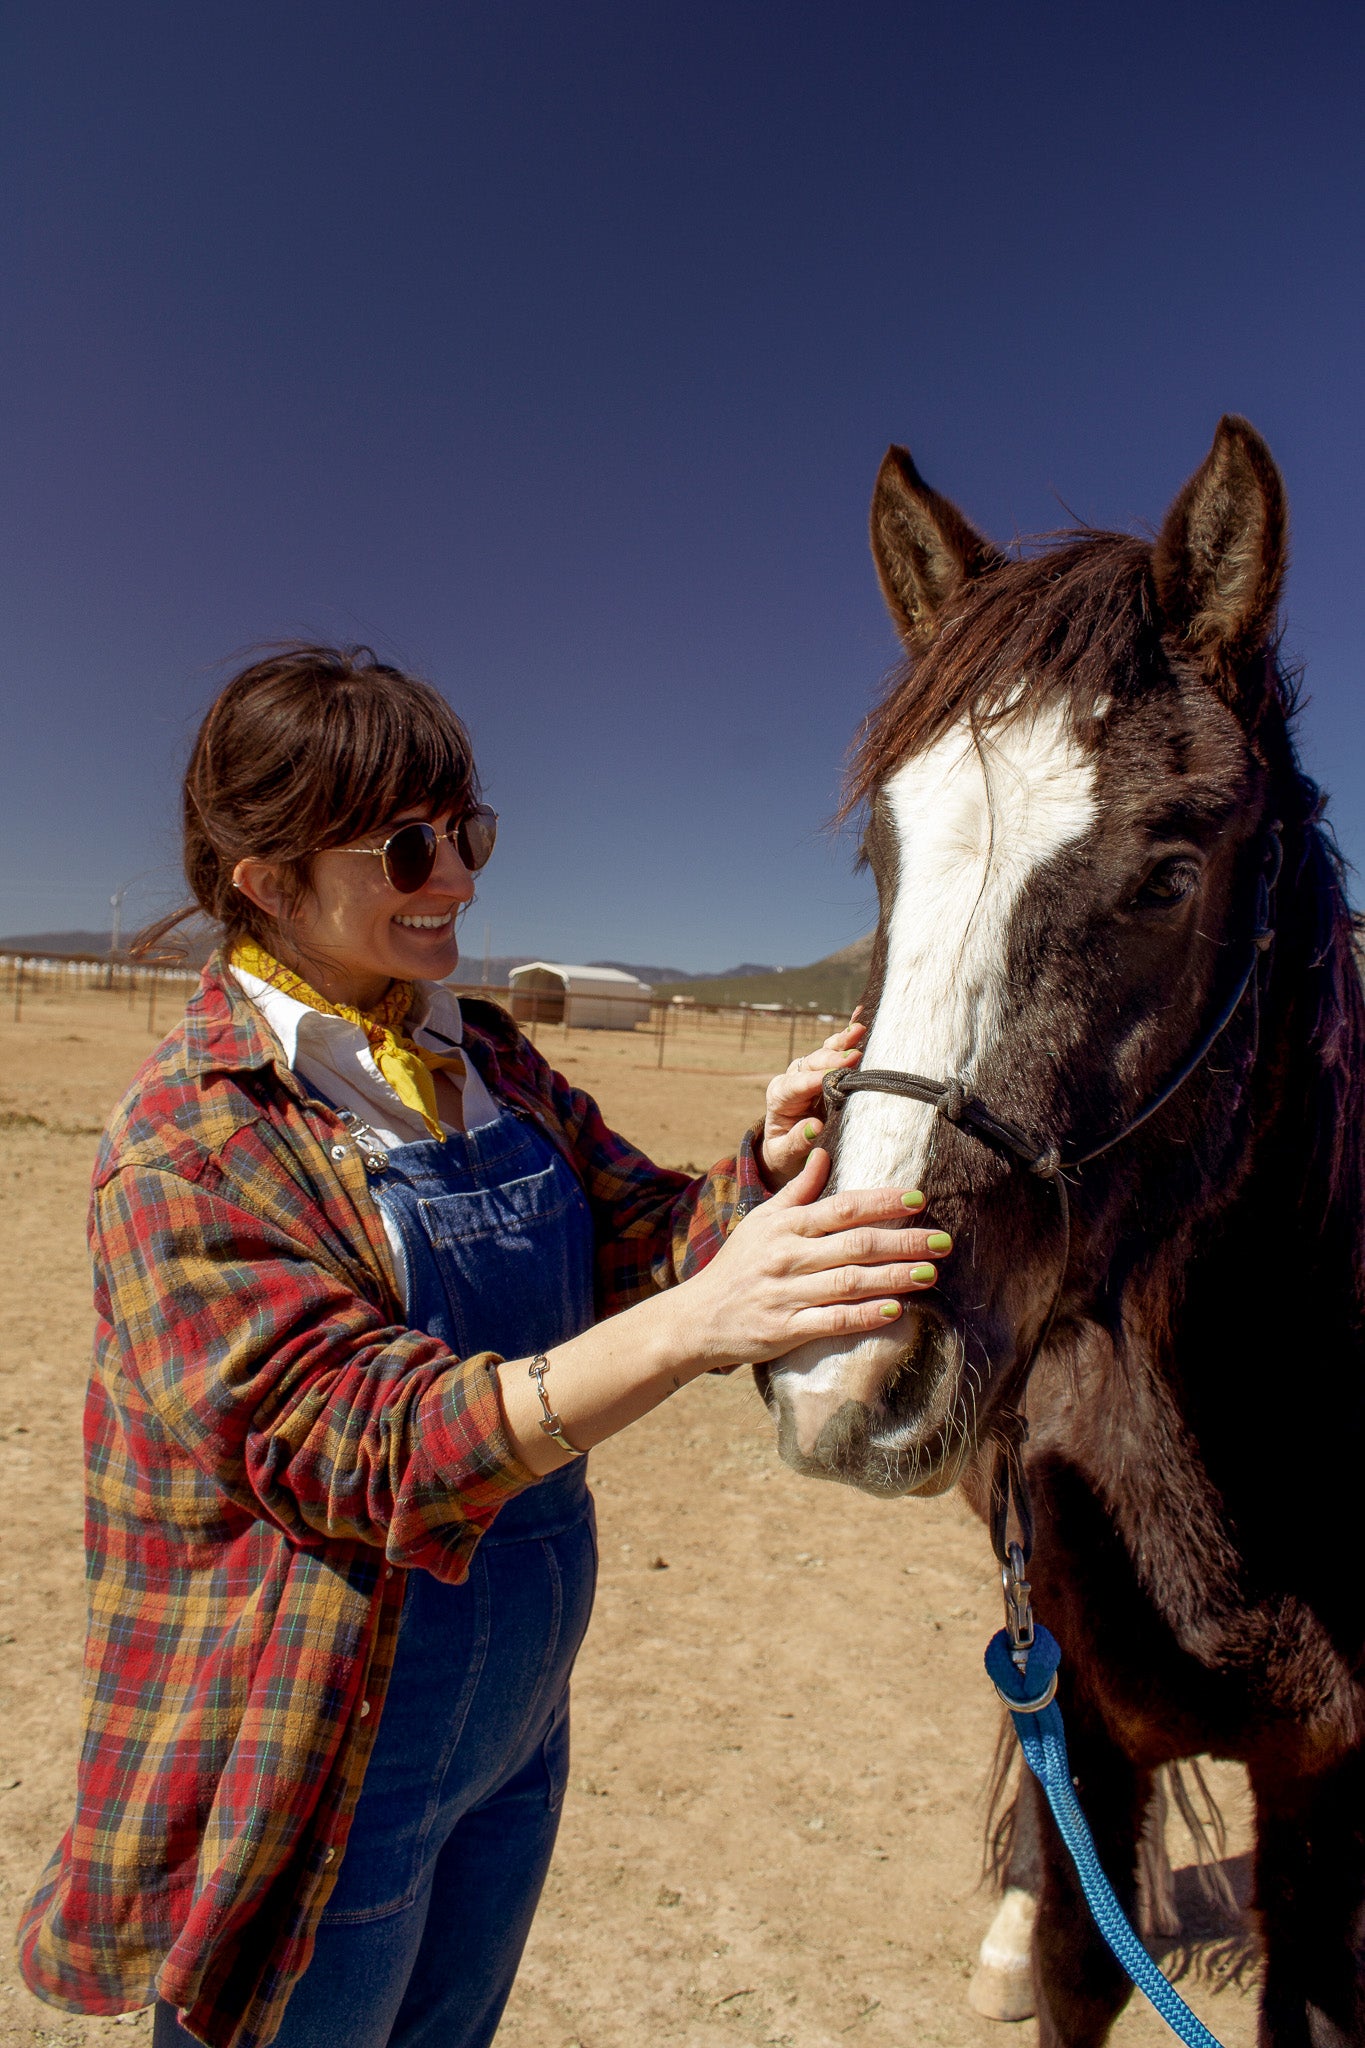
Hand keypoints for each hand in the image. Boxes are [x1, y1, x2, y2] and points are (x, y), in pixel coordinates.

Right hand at [674, 1147, 945, 1369]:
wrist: (698, 1316)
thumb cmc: (737, 1264)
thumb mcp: (762, 1221)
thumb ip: (797, 1190)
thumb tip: (824, 1150)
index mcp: (786, 1226)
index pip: (842, 1208)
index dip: (882, 1202)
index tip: (918, 1199)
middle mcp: (789, 1256)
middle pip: (855, 1244)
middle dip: (902, 1241)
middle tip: (942, 1240)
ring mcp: (788, 1294)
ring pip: (850, 1282)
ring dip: (894, 1277)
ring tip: (930, 1273)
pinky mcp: (787, 1329)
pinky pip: (832, 1321)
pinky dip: (864, 1315)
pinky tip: (895, 1311)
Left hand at [759, 1010, 865, 1186]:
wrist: (787, 1151)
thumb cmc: (785, 1154)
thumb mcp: (784, 1155)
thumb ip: (796, 1142)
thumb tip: (814, 1127)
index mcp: (780, 1096)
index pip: (797, 1085)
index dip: (816, 1079)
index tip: (834, 1076)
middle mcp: (794, 1078)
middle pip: (813, 1063)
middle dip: (833, 1059)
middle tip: (855, 1057)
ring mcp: (810, 1071)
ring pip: (825, 1051)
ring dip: (843, 1040)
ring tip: (860, 1030)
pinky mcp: (824, 1070)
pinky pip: (835, 1048)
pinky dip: (847, 1033)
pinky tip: (859, 1016)